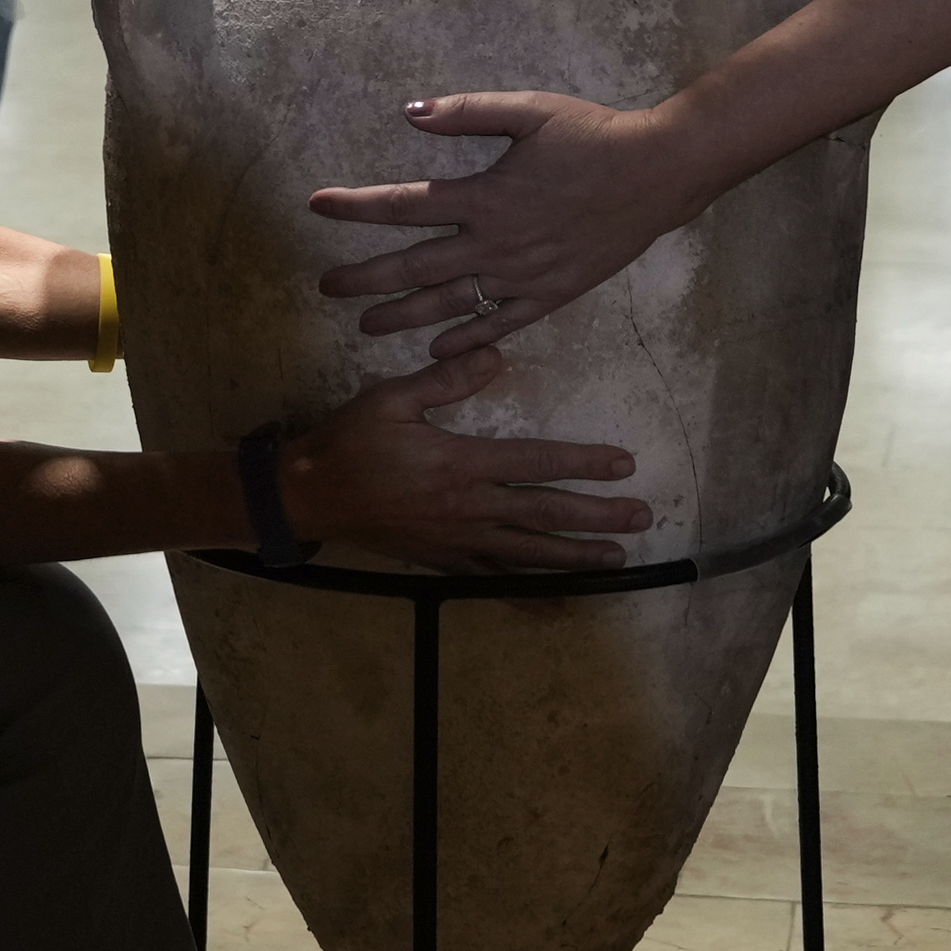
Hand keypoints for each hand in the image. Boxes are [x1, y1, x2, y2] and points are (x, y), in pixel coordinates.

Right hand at [282, 349, 647, 572]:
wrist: (310, 495)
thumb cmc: (350, 442)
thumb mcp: (391, 398)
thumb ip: (446, 379)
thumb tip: (497, 355)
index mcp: (459, 464)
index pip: (536, 462)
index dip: (583, 462)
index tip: (623, 464)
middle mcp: (467, 508)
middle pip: (544, 514)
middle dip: (596, 517)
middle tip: (641, 517)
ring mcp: (456, 541)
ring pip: (527, 552)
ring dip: (575, 556)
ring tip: (615, 558)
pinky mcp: (441, 561)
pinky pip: (493, 578)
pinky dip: (528, 588)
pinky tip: (554, 595)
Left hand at [305, 91, 718, 353]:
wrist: (658, 174)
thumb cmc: (593, 135)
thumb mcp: (530, 110)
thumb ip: (468, 111)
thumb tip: (409, 111)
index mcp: (485, 196)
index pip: (404, 204)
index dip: (356, 206)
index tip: (316, 206)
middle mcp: (496, 244)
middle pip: (415, 267)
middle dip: (364, 278)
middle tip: (325, 286)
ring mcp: (522, 276)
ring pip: (449, 304)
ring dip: (402, 316)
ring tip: (365, 324)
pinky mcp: (550, 295)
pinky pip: (499, 325)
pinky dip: (465, 339)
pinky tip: (437, 349)